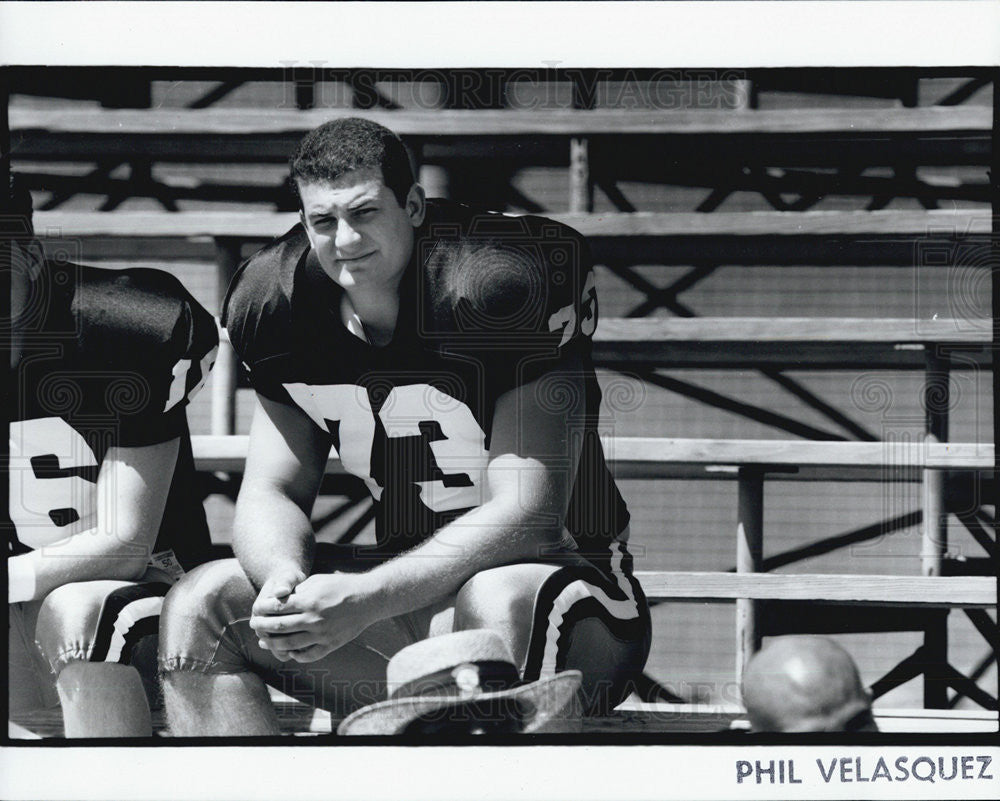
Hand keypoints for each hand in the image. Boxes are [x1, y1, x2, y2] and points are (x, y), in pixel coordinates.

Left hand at [249, 572, 377, 662]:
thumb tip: (277, 600)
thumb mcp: (317, 581)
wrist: (368, 599)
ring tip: (264, 641)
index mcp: (309, 601)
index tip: (255, 610)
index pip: (277, 608)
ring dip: (273, 644)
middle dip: (262, 627)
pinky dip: (295, 655)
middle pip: (279, 627)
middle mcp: (314, 619)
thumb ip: (297, 591)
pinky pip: (308, 655)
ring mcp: (322, 634)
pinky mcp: (331, 645)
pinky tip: (288, 651)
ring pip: (289, 645)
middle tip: (254, 626)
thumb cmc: (341, 586)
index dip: (262, 609)